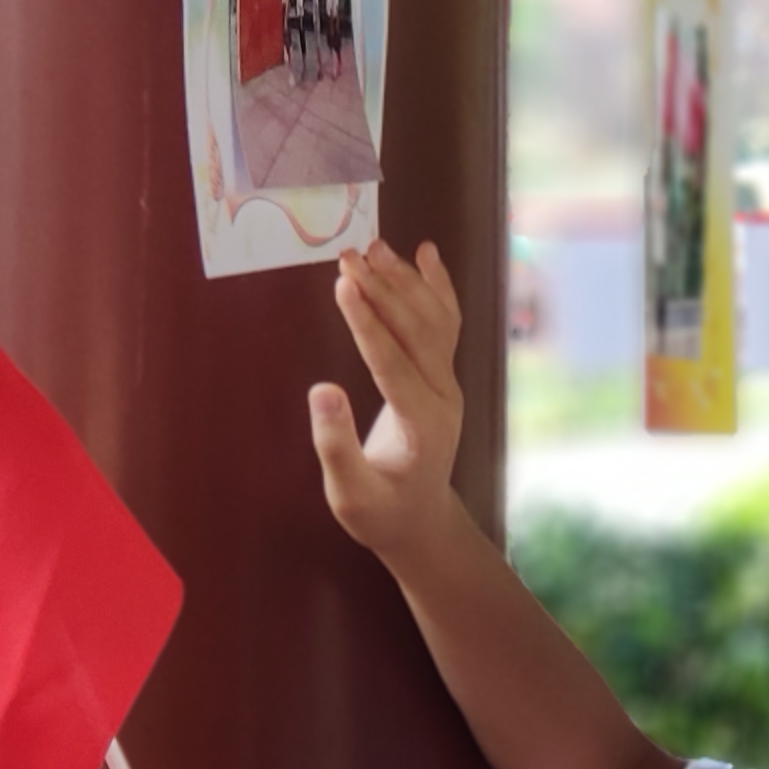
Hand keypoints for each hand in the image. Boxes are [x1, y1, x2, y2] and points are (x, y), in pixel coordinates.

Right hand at [307, 239, 466, 558]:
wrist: (420, 522)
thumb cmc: (380, 513)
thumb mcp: (351, 494)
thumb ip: (336, 445)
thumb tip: (321, 391)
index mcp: (422, 426)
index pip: (393, 364)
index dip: (367, 323)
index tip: (344, 285)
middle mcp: (444, 397)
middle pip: (417, 332)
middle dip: (382, 290)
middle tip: (347, 255)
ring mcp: (448, 383)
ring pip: (434, 321)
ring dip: (404, 280)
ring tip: (372, 246)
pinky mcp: (443, 376)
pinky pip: (445, 324)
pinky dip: (436, 286)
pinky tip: (426, 253)